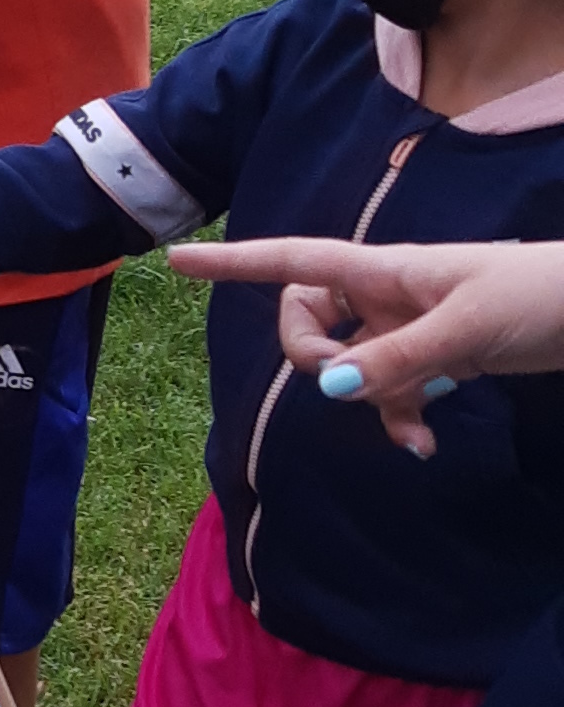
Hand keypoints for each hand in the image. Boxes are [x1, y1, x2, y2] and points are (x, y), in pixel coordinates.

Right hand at [167, 234, 563, 456]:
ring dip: (364, 400)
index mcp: (382, 269)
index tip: (178, 262)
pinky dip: (400, 417)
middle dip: (312, 356)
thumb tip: (329, 389)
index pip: (291, 260)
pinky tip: (426, 446)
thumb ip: (395, 359)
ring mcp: (408, 326)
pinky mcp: (435, 356)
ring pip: (350, 363)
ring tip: (410, 428)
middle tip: (346, 383)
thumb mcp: (464, 328)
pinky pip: (392, 389)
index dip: (234, 262)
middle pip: (308, 318)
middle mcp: (385, 294)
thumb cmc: (534, 294)